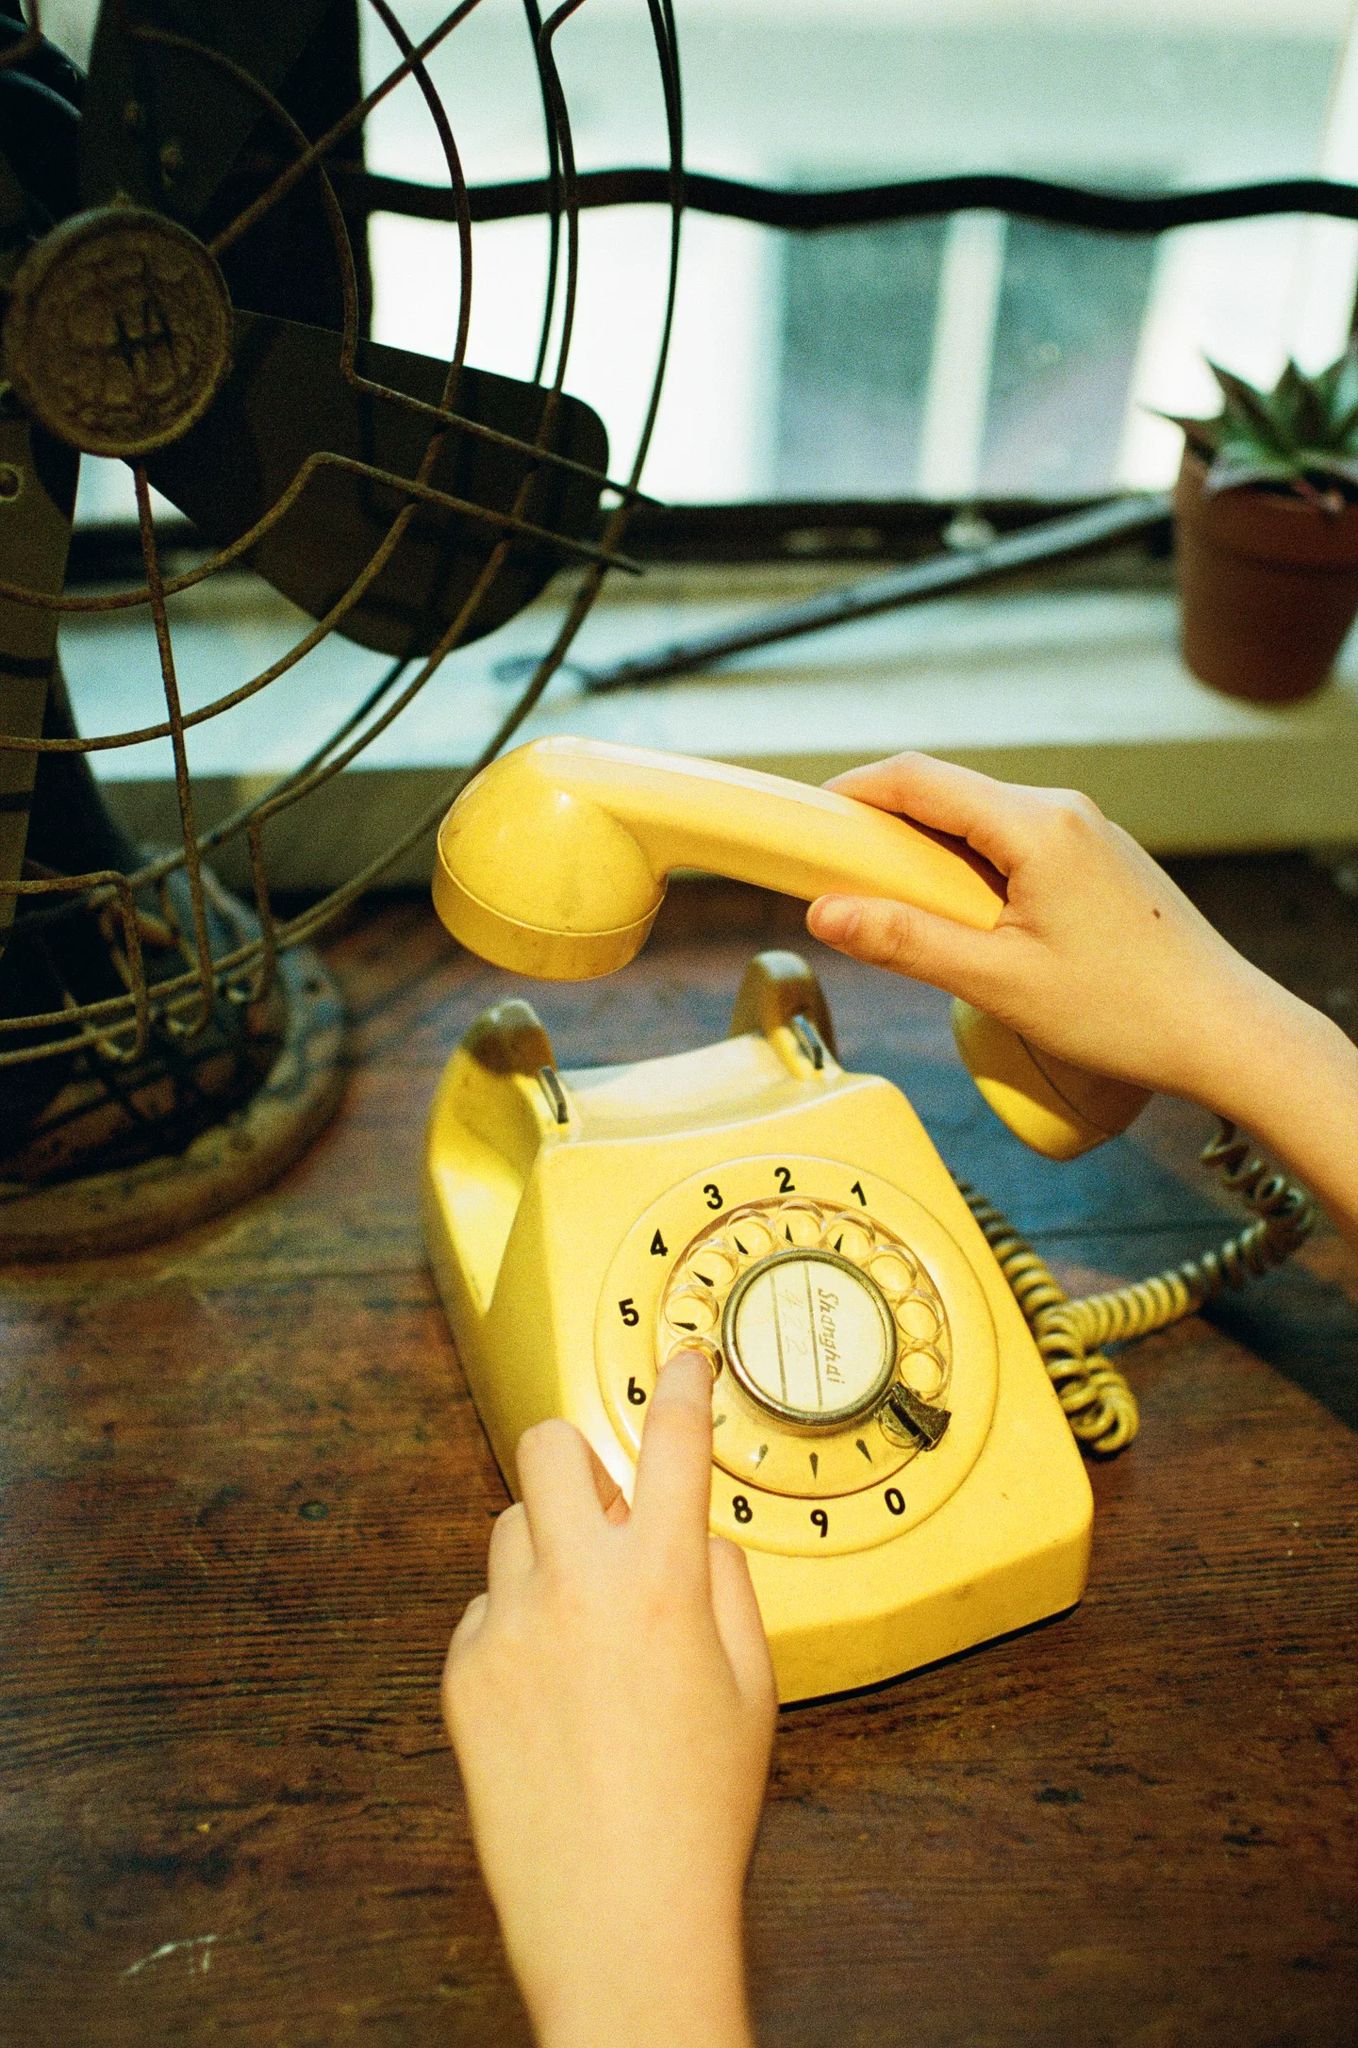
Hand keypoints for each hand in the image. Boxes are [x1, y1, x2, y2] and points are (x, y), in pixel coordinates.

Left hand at [442, 1352, 776, 2047]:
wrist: (618, 1917)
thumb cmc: (697, 1811)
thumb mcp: (753, 1687)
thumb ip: (727, 1585)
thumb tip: (694, 1532)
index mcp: (666, 1582)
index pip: (674, 1443)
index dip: (683, 1386)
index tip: (683, 1359)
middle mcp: (579, 1585)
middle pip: (550, 1449)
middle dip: (577, 1455)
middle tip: (605, 1498)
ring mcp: (510, 1626)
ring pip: (511, 1526)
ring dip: (549, 1543)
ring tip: (584, 1616)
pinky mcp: (464, 1673)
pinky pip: (485, 1607)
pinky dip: (516, 1621)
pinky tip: (550, 1685)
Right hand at [807, 753, 1357, 1250]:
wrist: (1224, 1031)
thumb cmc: (1122, 1011)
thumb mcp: (997, 983)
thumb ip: (905, 941)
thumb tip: (823, 912)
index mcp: (1036, 825)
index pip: (919, 779)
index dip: (853, 792)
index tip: (808, 822)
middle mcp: (1063, 811)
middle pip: (947, 794)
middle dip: (885, 829)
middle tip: (837, 879)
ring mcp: (1087, 832)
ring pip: (981, 822)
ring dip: (929, 856)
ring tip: (894, 913)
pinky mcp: (1098, 861)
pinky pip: (1015, 845)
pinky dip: (971, 871)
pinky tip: (962, 925)